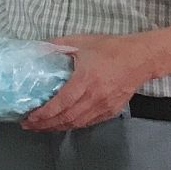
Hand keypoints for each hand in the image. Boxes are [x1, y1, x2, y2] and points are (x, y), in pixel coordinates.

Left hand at [21, 34, 156, 132]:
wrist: (141, 58)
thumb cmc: (110, 48)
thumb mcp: (80, 42)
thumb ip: (57, 45)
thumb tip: (37, 49)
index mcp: (85, 80)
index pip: (61, 103)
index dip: (44, 114)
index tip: (29, 118)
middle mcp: (94, 96)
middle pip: (67, 118)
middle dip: (45, 125)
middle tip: (29, 126)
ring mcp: (104, 106)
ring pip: (77, 123)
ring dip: (57, 127)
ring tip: (41, 127)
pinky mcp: (112, 110)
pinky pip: (89, 122)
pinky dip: (73, 125)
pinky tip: (62, 124)